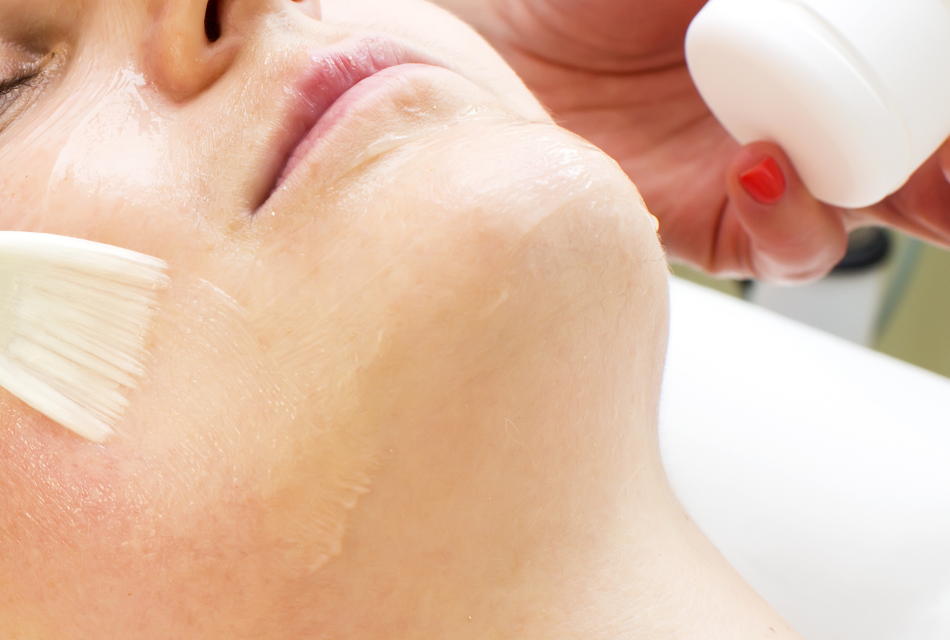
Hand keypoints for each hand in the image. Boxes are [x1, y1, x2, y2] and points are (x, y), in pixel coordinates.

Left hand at [429, 0, 949, 281]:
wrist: (477, 40)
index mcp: (818, 41)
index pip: (914, 86)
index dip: (943, 96)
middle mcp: (802, 114)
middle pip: (918, 158)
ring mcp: (760, 176)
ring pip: (869, 208)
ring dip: (911, 194)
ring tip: (922, 174)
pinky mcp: (705, 229)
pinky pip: (781, 248)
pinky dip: (790, 216)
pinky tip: (761, 166)